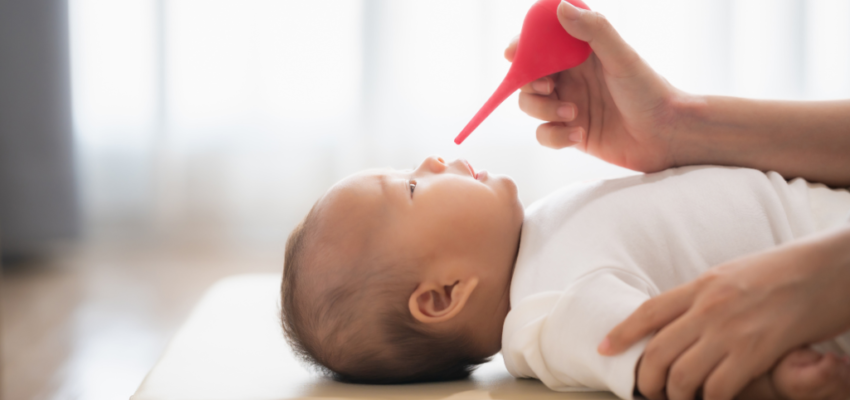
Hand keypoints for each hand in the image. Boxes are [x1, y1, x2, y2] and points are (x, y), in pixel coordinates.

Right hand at [506, 0, 691, 172]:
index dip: (523, 48)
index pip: (541, 45)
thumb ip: (593, 31)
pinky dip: (555, 136)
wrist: (668, 135)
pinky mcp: (570, 134)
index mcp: (580, 55)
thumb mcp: (622, 57)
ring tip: (573, 114)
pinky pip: (545, 134)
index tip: (513, 53)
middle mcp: (571, 79)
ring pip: (531, 106)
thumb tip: (559, 8)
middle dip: (529, 84)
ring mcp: (568, 106)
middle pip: (528, 78)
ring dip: (544, 110)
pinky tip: (579, 135)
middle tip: (546, 87)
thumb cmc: (650, 92)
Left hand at [600, 228, 849, 399]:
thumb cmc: (789, 271)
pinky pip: (718, 388)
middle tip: (651, 392)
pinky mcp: (757, 351)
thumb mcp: (736, 274)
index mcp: (703, 285)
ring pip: (682, 377)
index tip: (603, 349)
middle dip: (647, 380)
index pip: (648, 312)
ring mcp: (731, 330)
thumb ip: (706, 297)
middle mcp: (709, 307)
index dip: (620, 333)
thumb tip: (684, 319)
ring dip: (679, 396)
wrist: (833, 267)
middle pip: (657, 352)